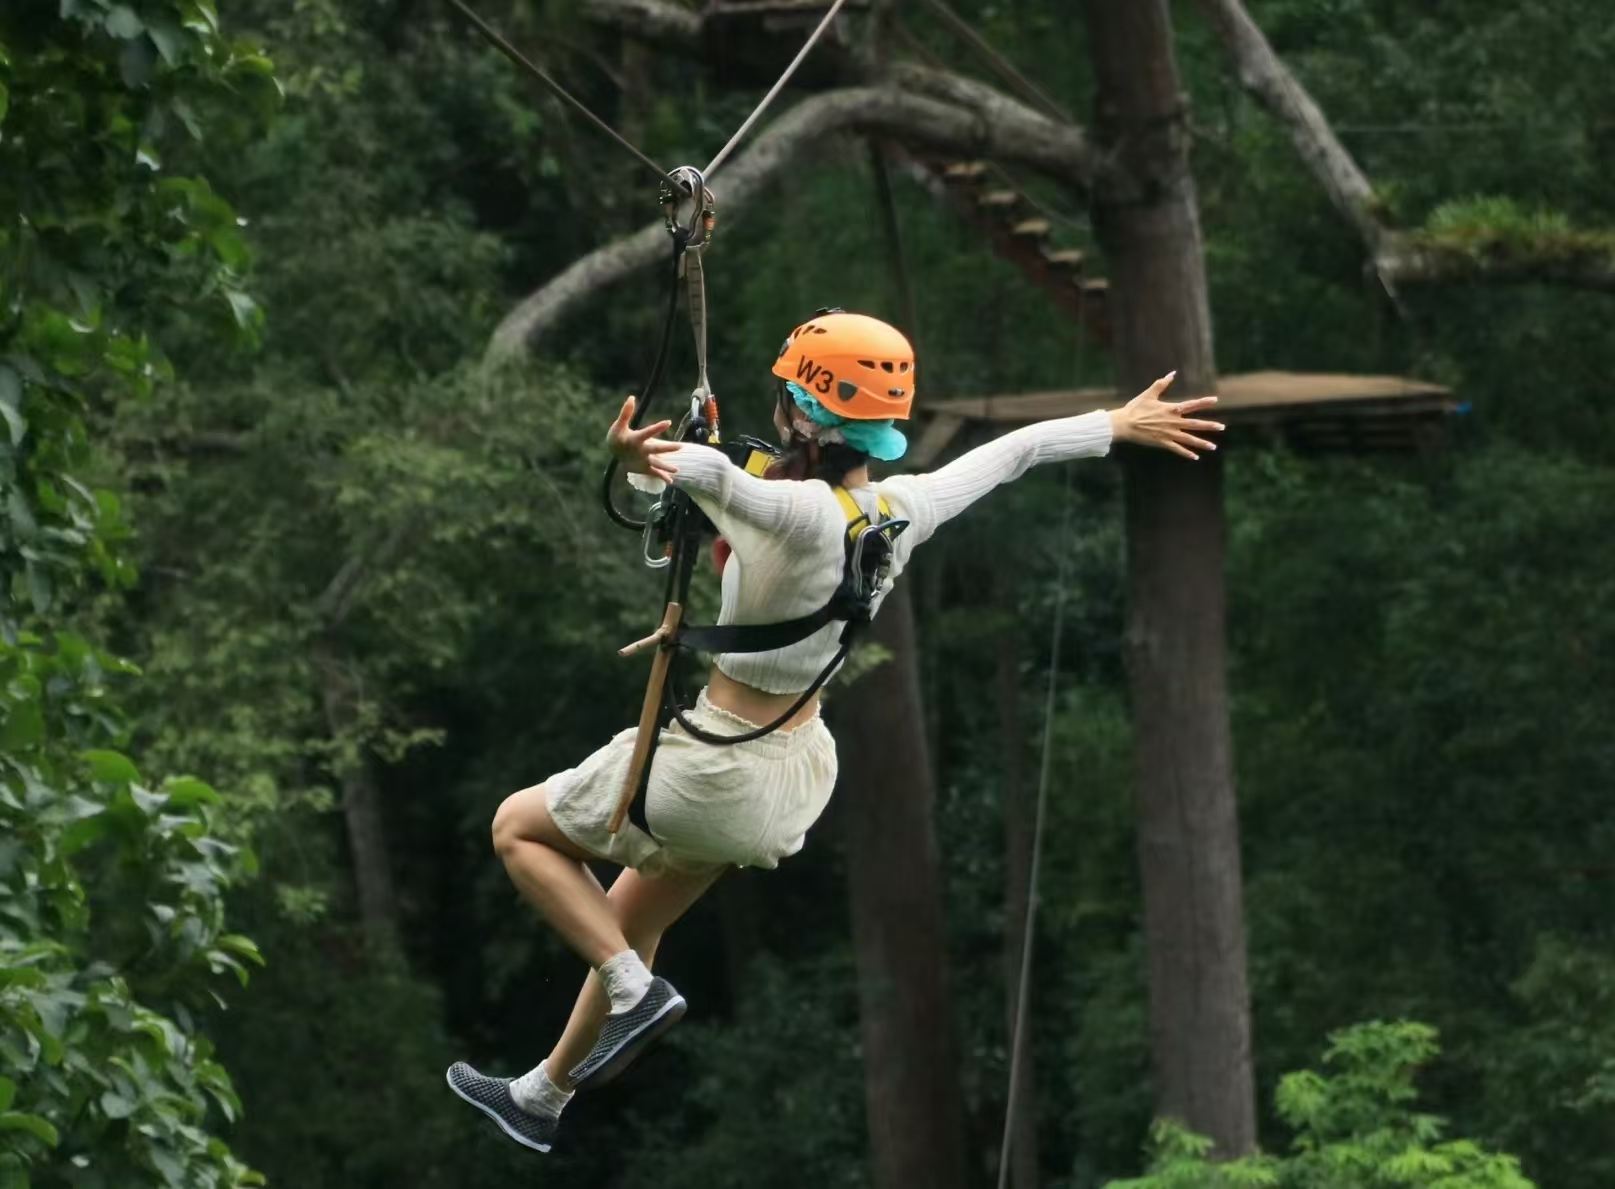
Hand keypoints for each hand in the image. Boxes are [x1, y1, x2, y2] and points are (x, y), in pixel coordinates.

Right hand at [608, 395, 680, 481]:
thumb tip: (631, 397)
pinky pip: (653, 473)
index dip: (658, 427)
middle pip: (656, 449)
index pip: (648, 432)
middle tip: (680, 446)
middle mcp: (640, 451)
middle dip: (668, 448)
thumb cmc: (617, 436)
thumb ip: (626, 413)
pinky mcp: (643, 467)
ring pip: (656, 464)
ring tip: (677, 470)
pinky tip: (671, 481)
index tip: (668, 422)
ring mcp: (642, 460)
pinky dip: (661, 477)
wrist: (612, 452)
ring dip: (666, 467)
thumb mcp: (619, 424)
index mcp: (635, 439)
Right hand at [1109, 372, 1223, 459]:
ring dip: (1202, 443)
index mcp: (1171, 409)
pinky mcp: (1162, 442)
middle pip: (1195, 424)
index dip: (1204, 402)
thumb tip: (1172, 373)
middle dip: (1209, 425)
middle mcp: (1173, 422)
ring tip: (1214, 447)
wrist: (1124, 424)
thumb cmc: (1135, 408)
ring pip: (1189, 439)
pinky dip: (1186, 453)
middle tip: (1222, 427)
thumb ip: (1162, 384)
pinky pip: (1177, 449)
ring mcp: (1168, 433)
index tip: (1215, 400)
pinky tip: (1195, 457)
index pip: (1191, 405)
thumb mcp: (1149, 394)